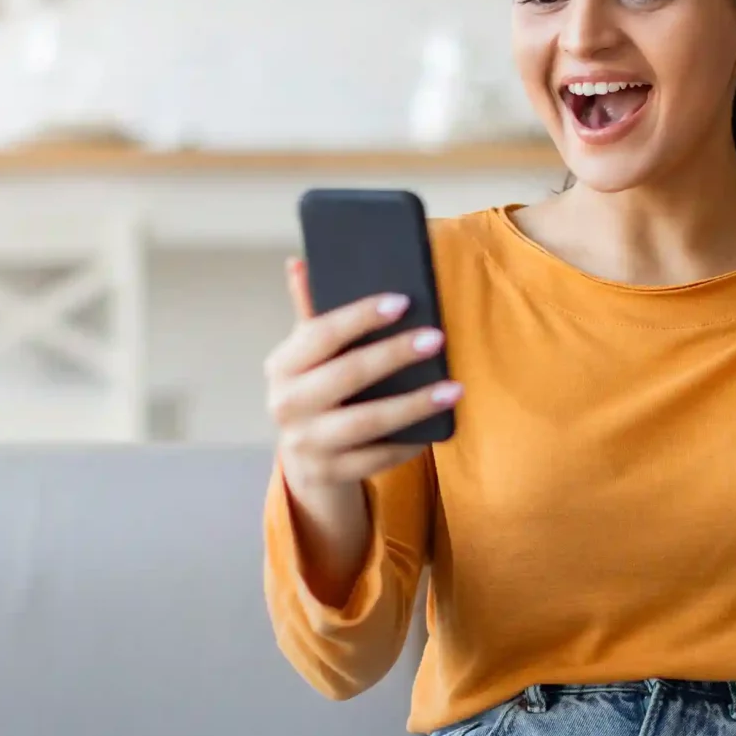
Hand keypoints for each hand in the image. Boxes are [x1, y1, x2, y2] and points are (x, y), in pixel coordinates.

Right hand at [265, 259, 461, 504]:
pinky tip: (437, 426)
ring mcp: (306, 443)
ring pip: (367, 422)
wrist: (305, 459)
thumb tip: (300, 262)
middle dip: (394, 355)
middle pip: (346, 375)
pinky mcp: (331, 473)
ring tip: (453, 388)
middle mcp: (286, 404)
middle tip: (437, 338)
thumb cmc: (315, 390)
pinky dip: (409, 441)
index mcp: (281, 365)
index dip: (360, 316)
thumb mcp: (307, 354)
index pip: (320, 334)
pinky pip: (378, 457)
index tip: (402, 301)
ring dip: (414, 404)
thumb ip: (310, 312)